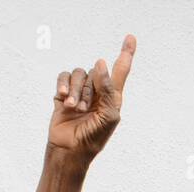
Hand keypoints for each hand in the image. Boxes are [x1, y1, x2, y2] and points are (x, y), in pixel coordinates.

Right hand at [47, 35, 135, 162]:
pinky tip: (63, 98)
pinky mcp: (63, 95)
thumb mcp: (109, 115)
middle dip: (89, 89)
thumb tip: (100, 63)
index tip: (131, 38)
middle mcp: (97, 92)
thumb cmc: (94, 138)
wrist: (70, 151)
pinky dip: (63, 85)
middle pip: (94, 71)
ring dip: (76, 90)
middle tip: (84, 109)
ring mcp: (79, 92)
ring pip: (79, 73)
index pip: (120, 71)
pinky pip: (64, 77)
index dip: (126, 54)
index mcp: (112, 97)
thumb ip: (108, 89)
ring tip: (74, 108)